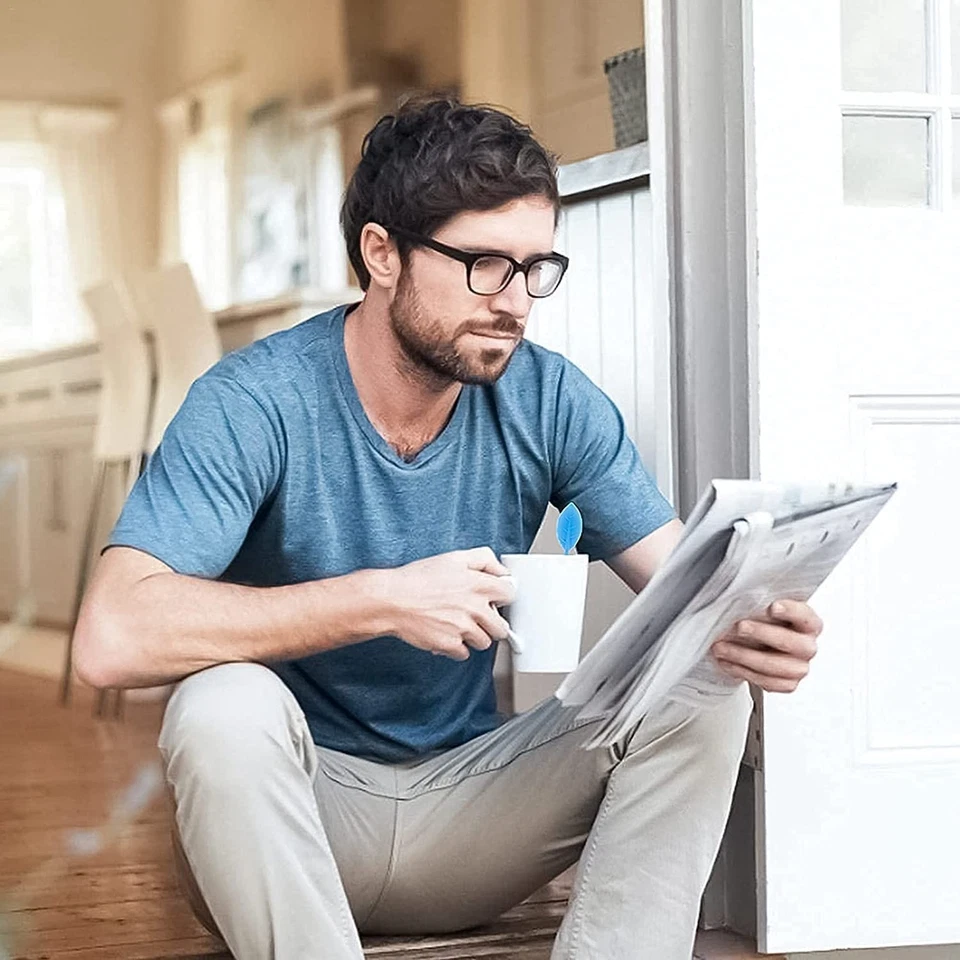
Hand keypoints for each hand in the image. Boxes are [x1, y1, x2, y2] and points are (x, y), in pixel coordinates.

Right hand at [379, 547, 516, 660]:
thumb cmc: (418, 578)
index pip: (510, 595)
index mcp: (479, 584)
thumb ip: (484, 559)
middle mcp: (475, 607)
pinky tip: (445, 634)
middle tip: (475, 617)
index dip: (500, 597)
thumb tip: (501, 571)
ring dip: (473, 636)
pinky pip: (464, 653)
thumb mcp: (453, 557)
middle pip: (501, 627)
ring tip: (456, 625)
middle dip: (490, 623)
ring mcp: (463, 628)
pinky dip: (456, 647)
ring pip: (483, 642)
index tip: (493, 599)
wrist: (391, 599)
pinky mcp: (450, 644)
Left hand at [710, 599, 822, 692]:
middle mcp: (807, 646)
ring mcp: (799, 667)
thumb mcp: (766, 608)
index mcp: (809, 624)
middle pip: (788, 642)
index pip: (804, 616)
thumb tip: (743, 599)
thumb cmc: (765, 623)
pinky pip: (766, 682)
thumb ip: (761, 604)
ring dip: (743, 656)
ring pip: (774, 666)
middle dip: (760, 633)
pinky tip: (727, 662)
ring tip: (722, 648)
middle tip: (739, 627)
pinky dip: (742, 671)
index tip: (772, 607)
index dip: (790, 611)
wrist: (761, 645)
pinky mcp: (788, 684)